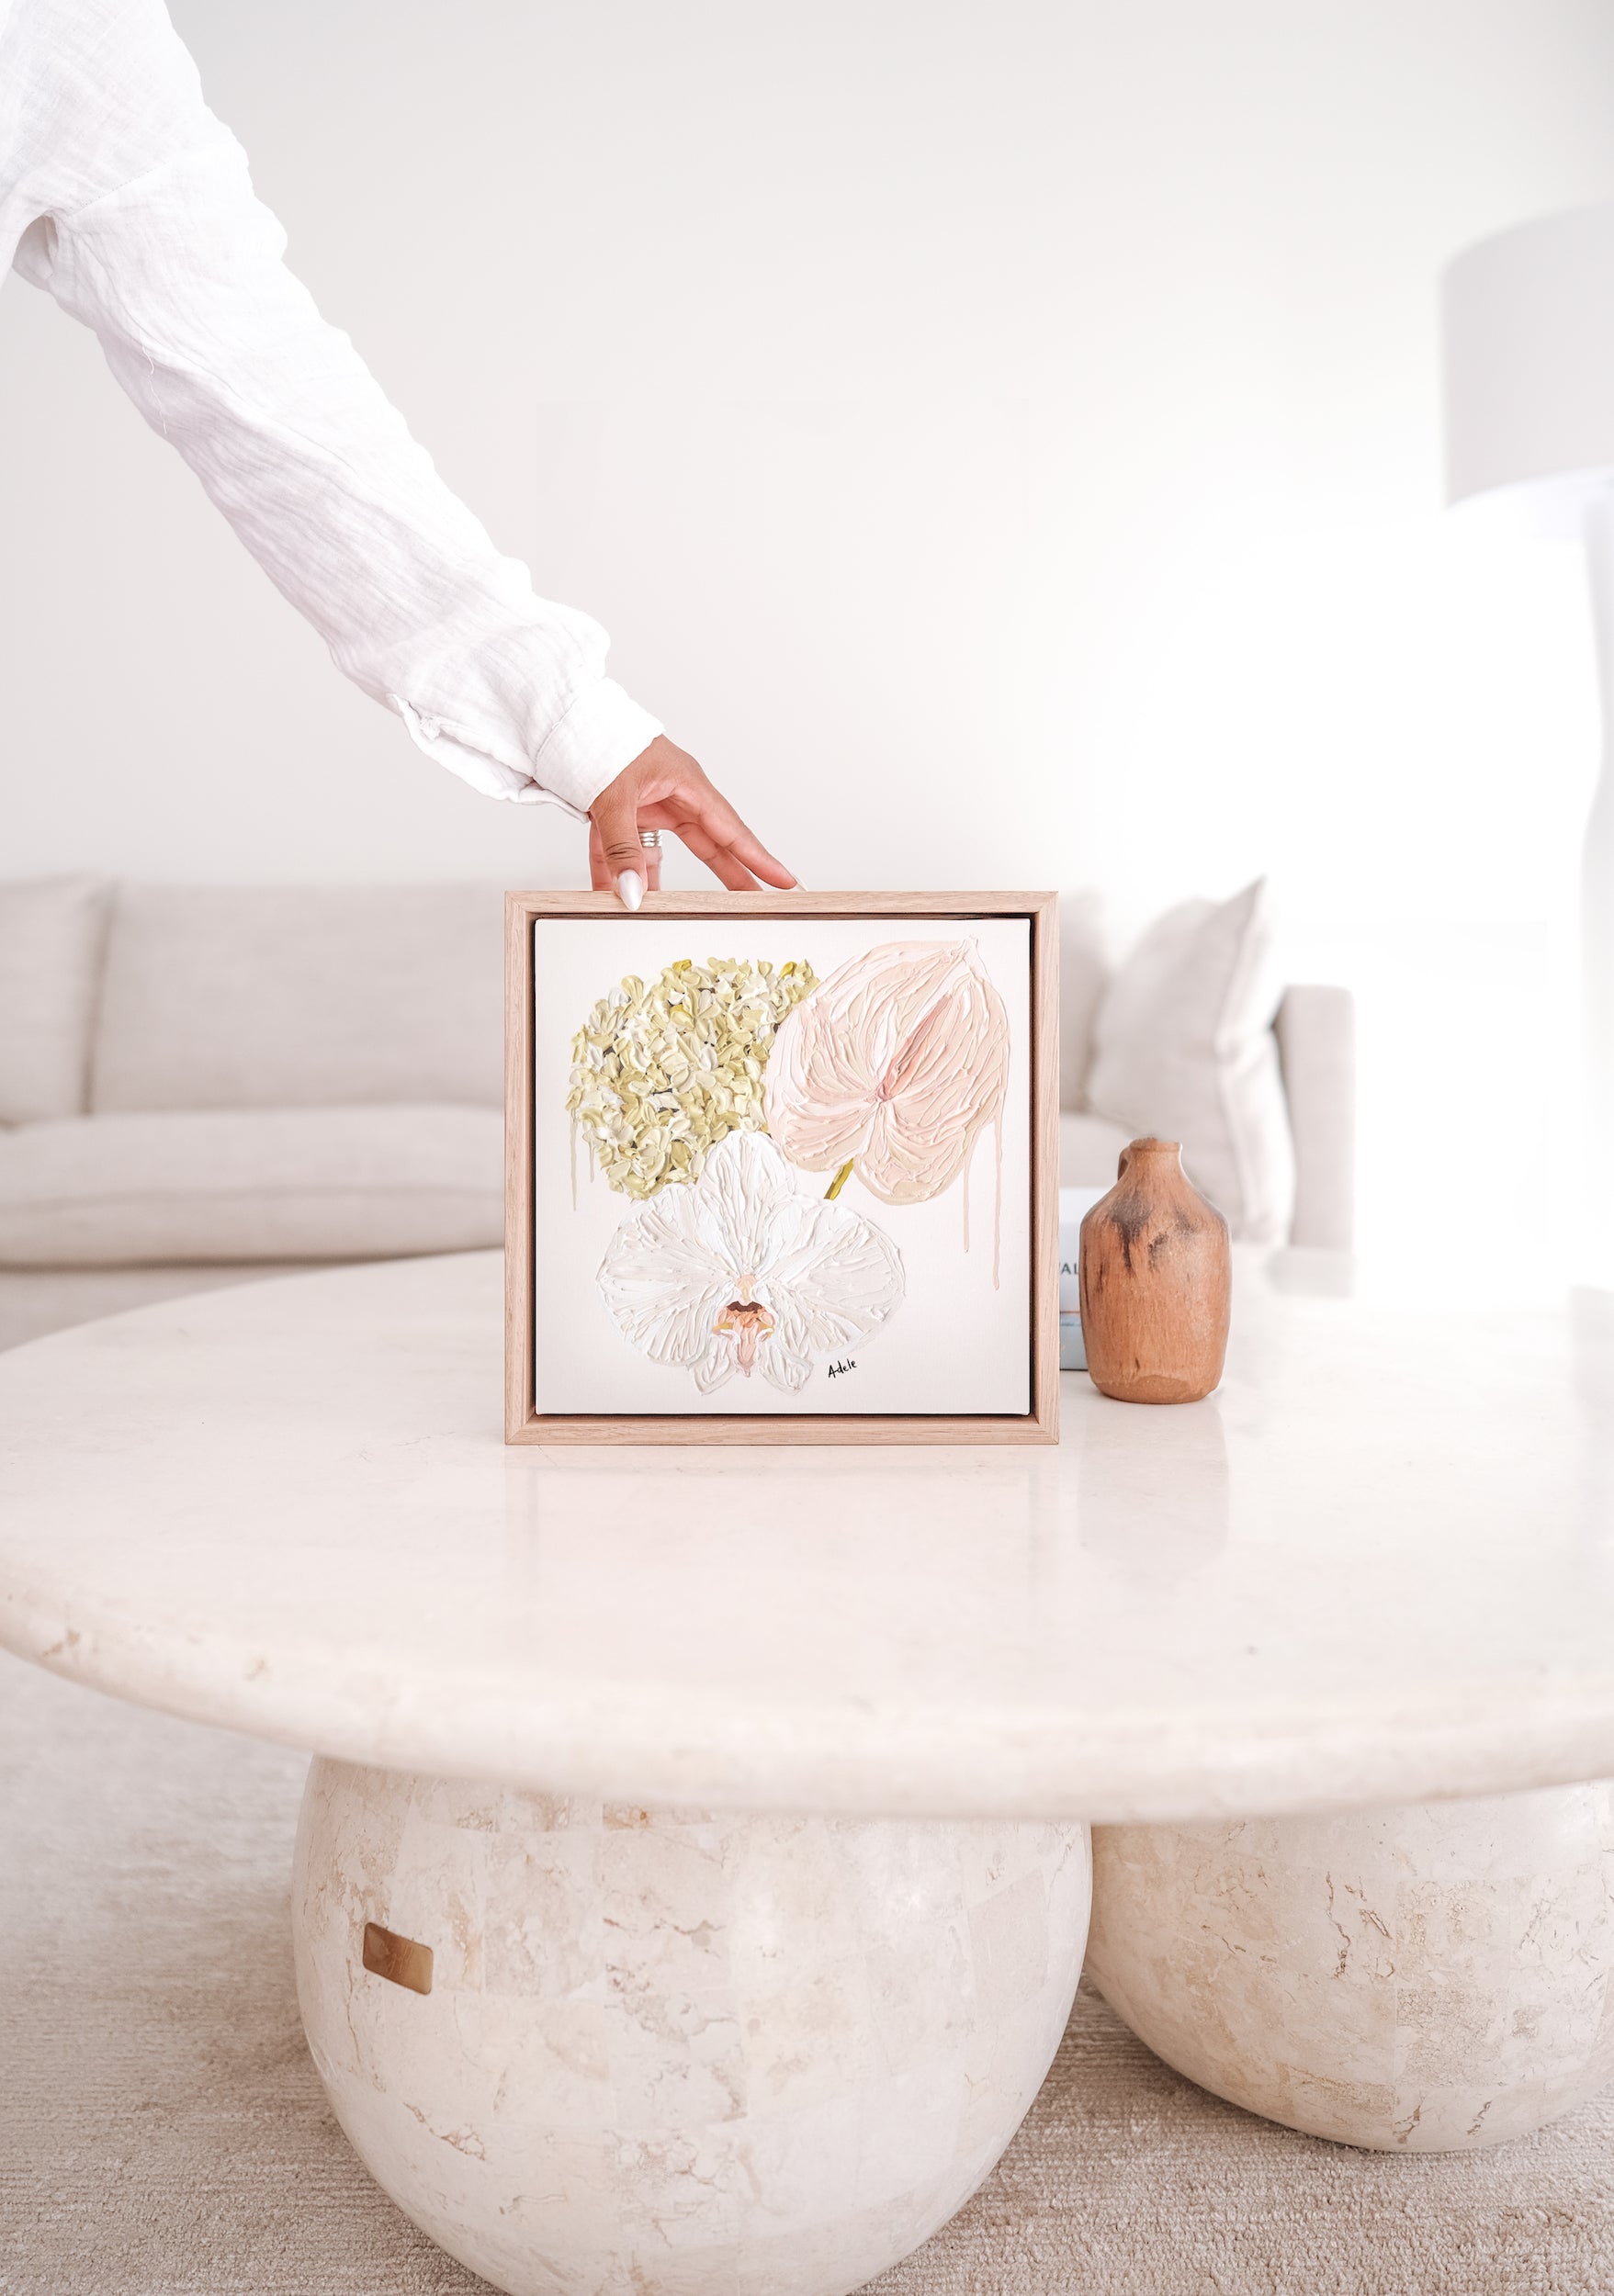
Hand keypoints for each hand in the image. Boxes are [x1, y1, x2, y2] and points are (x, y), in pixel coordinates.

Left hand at [587, 735, 797, 906]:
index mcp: (686, 784)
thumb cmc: (596, 738)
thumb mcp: (613, 797)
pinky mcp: (615, 814)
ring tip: (676, 915)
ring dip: (660, 886)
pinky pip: (618, 851)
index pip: (731, 830)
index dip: (759, 859)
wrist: (559, 719)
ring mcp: (645, 806)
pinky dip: (611, 874)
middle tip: (757, 905)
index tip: (785, 881)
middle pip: (709, 846)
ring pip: (661, 855)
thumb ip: (622, 848)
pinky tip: (607, 898)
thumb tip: (633, 894)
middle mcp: (671, 796)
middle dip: (732, 877)